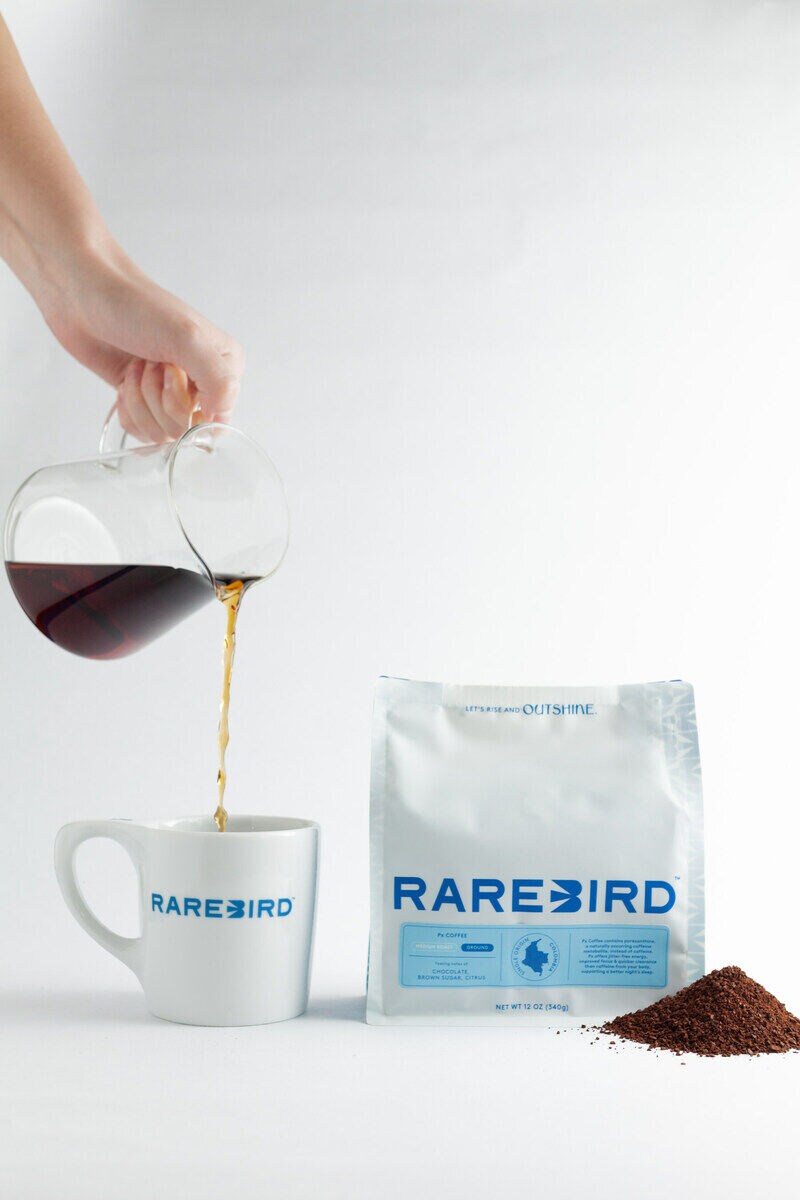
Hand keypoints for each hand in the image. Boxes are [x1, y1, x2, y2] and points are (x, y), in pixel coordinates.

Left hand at [40, 242, 243, 442]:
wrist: (83, 293)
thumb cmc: (134, 305)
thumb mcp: (186, 338)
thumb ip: (217, 380)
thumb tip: (220, 418)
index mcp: (224, 367)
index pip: (217, 421)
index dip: (186, 408)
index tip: (169, 374)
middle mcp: (201, 382)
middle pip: (185, 430)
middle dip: (158, 400)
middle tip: (148, 362)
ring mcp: (171, 392)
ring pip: (161, 432)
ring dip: (140, 401)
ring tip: (135, 366)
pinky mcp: (144, 399)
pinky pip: (142, 430)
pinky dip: (128, 410)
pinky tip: (124, 382)